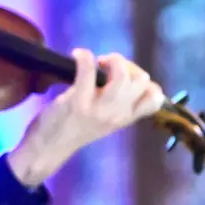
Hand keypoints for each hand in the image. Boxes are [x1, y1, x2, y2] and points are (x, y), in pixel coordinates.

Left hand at [5, 49, 164, 187]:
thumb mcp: (105, 121)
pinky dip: (84, 56)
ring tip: (98, 62)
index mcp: (125, 118)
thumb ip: (118, 104)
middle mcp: (117, 114)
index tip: (125, 78)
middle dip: (126, 65)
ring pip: (123, 75)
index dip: (145, 82)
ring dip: (112, 59)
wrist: (49, 148)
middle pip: (141, 80)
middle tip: (106, 68)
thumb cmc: (75, 129)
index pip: (155, 99)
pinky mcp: (78, 101)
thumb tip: (123, 75)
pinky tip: (76, 55)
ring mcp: (98, 108)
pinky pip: (88, 69)